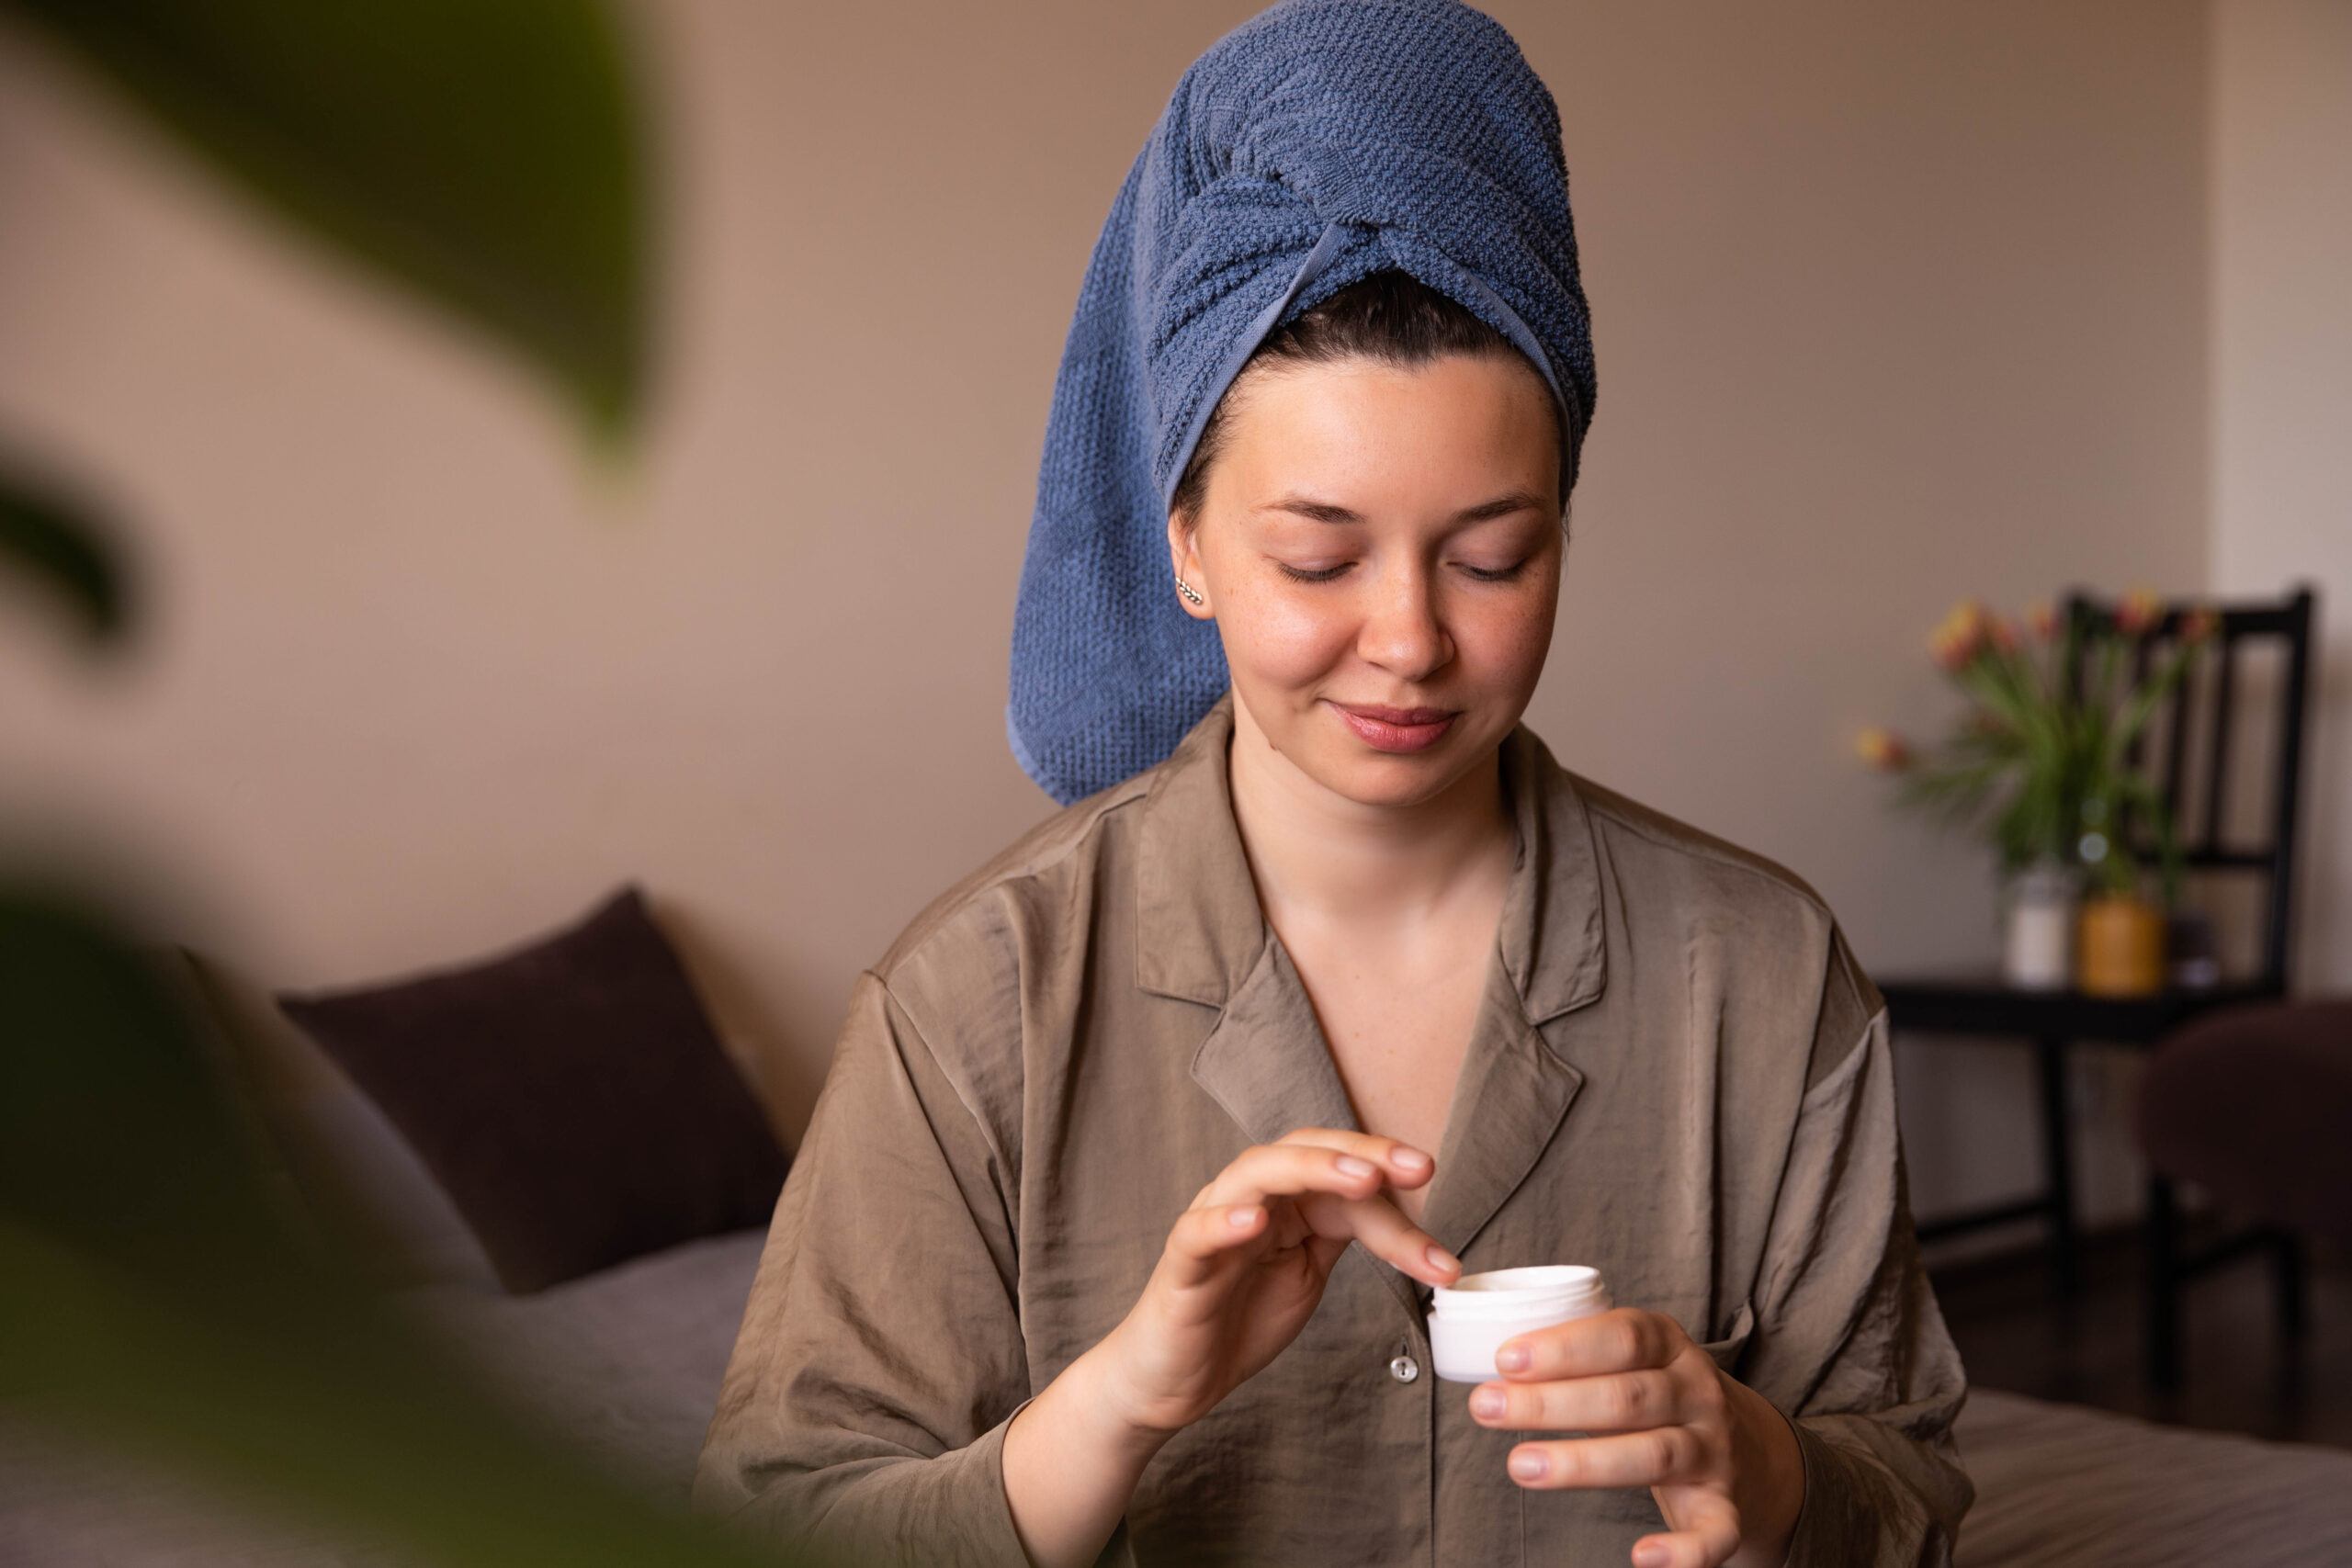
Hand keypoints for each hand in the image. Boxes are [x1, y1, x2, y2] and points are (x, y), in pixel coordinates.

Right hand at [1003, 1130, 1458, 1567]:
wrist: (1172, 1380)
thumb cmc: (1237, 1319)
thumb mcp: (1307, 1273)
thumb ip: (1342, 1235)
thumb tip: (1407, 1216)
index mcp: (1285, 1200)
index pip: (1342, 1172)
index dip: (1391, 1178)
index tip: (1435, 1184)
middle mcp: (1249, 1197)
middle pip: (1303, 1151)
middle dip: (1364, 1154)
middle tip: (1419, 1167)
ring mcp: (1212, 1223)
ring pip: (1256, 1174)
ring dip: (1312, 1169)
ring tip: (1362, 1178)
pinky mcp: (1181, 1264)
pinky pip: (1198, 1233)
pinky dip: (1225, 1221)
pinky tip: (1256, 1221)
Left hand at [1467, 1308, 1804, 1567]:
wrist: (1747, 1446)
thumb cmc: (1656, 1393)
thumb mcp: (1630, 1358)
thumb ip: (1576, 1354)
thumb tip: (1489, 1358)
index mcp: (1670, 1346)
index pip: (1622, 1336)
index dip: (1564, 1348)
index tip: (1505, 1359)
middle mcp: (1697, 1394)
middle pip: (1626, 1398)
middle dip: (1551, 1403)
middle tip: (1485, 1406)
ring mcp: (1714, 1452)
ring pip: (1653, 1456)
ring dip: (1584, 1463)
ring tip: (1520, 1464)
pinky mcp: (1725, 1507)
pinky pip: (1714, 1533)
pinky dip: (1684, 1552)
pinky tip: (1641, 1557)